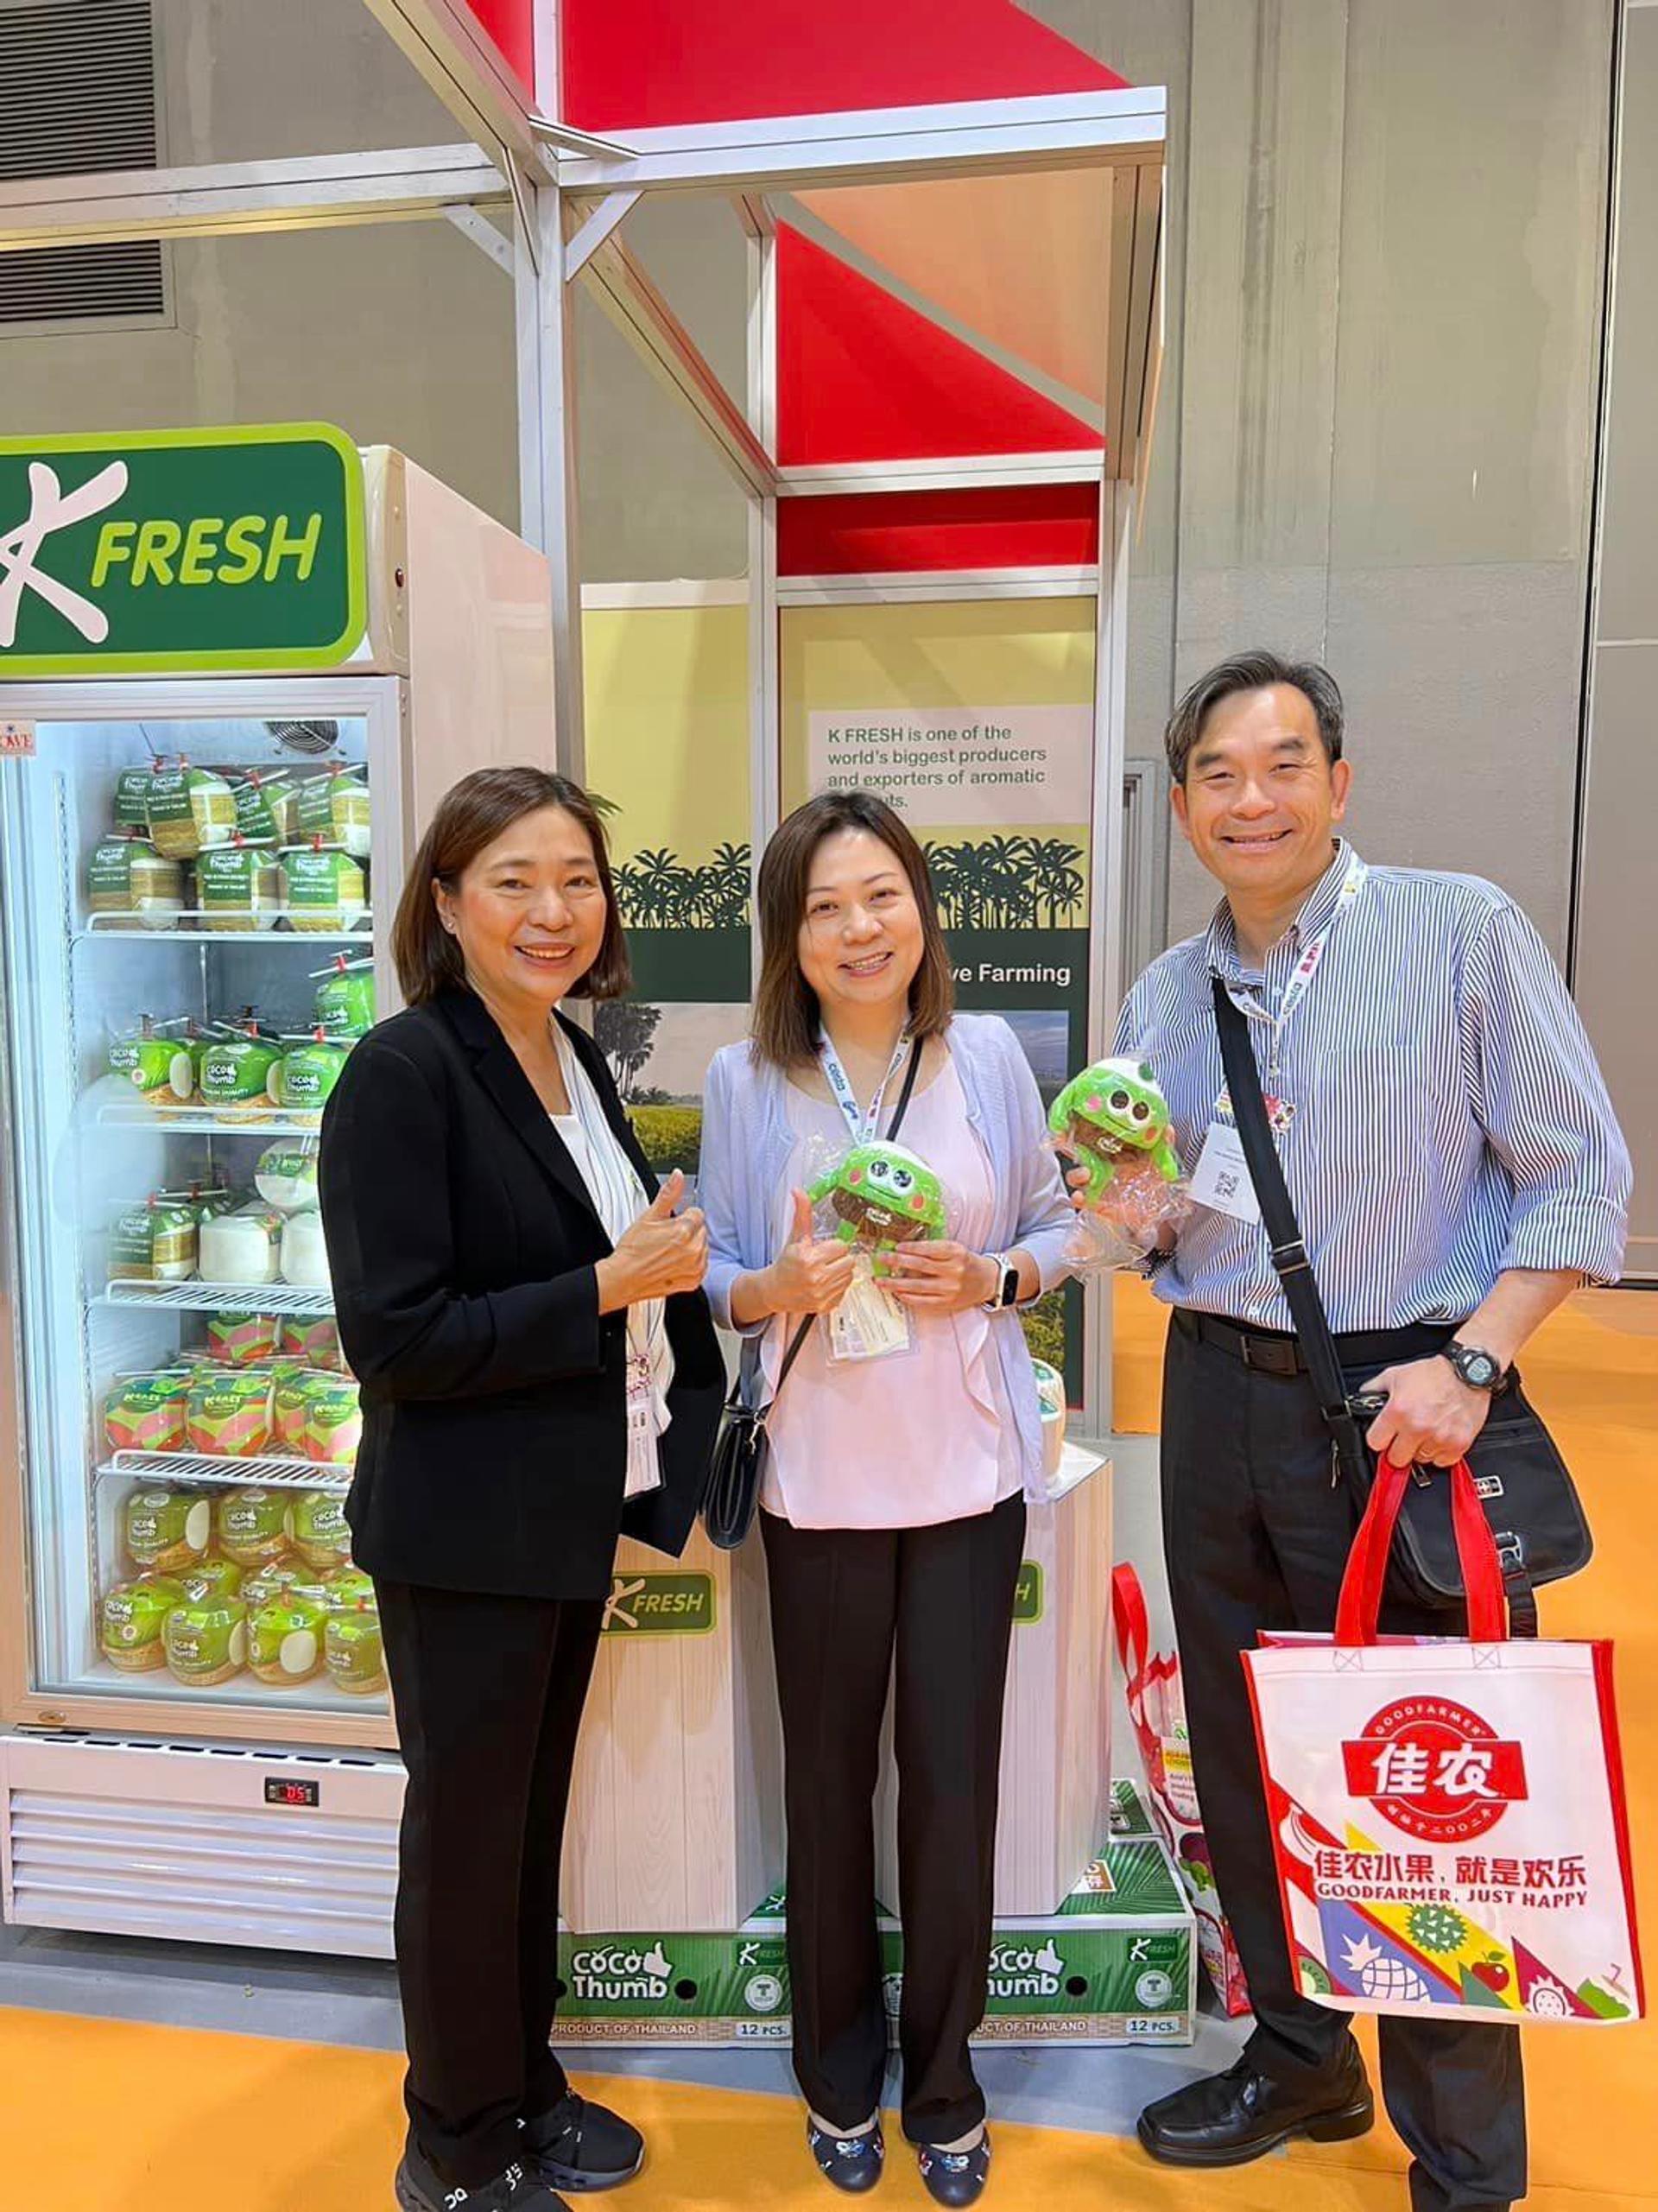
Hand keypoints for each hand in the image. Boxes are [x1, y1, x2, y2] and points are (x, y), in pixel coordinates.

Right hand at [596, 1170, 707, 1309]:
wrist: (623, 1278)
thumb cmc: (633, 1250)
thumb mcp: (649, 1217)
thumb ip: (668, 1194)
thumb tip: (678, 1175)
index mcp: (684, 1231)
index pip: (696, 1213)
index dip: (682, 1217)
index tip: (669, 1224)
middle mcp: (693, 1250)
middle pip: (700, 1230)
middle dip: (687, 1231)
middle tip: (666, 1238)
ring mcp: (695, 1267)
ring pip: (702, 1247)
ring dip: (690, 1247)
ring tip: (668, 1252)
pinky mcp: (693, 1281)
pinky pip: (701, 1266)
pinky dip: (691, 1265)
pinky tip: (673, 1264)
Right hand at [761, 1189, 857, 1314]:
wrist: (774, 1291)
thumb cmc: (786, 1263)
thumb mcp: (795, 1237)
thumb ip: (802, 1214)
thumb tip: (798, 1192)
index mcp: (809, 1258)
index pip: (841, 1246)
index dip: (832, 1246)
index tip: (823, 1249)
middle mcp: (816, 1278)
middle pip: (849, 1261)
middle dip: (838, 1259)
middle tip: (824, 1260)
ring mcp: (822, 1294)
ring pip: (849, 1276)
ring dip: (840, 1272)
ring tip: (824, 1271)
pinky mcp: (826, 1306)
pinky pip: (845, 1291)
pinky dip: (837, 1287)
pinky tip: (824, 1284)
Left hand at [883, 1240, 997, 1315]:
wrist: (988, 1281)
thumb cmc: (966, 1262)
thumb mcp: (955, 1249)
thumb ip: (933, 1249)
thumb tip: (904, 1250)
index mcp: (955, 1252)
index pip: (929, 1248)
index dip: (911, 1247)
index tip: (896, 1246)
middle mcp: (953, 1270)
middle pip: (920, 1265)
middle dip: (897, 1261)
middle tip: (881, 1258)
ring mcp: (950, 1288)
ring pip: (917, 1286)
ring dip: (895, 1283)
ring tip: (880, 1281)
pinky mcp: (947, 1302)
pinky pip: (922, 1301)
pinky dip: (907, 1297)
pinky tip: (896, 1293)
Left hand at [1363, 1355, 1492, 1467]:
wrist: (1468, 1372)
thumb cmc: (1434, 1373)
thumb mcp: (1394, 1375)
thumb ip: (1373, 1389)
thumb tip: (1360, 1400)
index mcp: (1398, 1411)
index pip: (1375, 1443)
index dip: (1378, 1439)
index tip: (1383, 1437)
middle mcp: (1418, 1427)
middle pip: (1396, 1459)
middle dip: (1397, 1449)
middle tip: (1403, 1437)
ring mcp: (1439, 1438)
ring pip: (1420, 1460)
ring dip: (1420, 1449)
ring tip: (1425, 1432)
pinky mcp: (1459, 1444)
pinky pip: (1442, 1462)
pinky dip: (1440, 1453)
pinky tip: (1439, 1438)